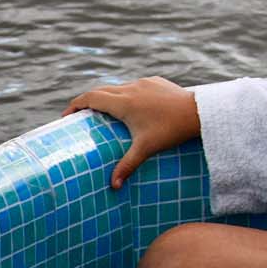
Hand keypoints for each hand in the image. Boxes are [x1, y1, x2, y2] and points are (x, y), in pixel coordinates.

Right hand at [63, 76, 200, 188]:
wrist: (200, 112)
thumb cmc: (171, 130)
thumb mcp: (146, 148)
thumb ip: (127, 166)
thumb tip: (113, 186)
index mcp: (123, 102)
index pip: (90, 98)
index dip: (75, 105)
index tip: (67, 116)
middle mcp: (131, 88)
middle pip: (101, 91)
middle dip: (88, 102)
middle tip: (81, 116)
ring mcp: (144, 82)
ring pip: (118, 87)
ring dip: (108, 97)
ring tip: (104, 113)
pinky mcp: (156, 81)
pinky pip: (135, 86)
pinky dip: (126, 94)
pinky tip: (131, 107)